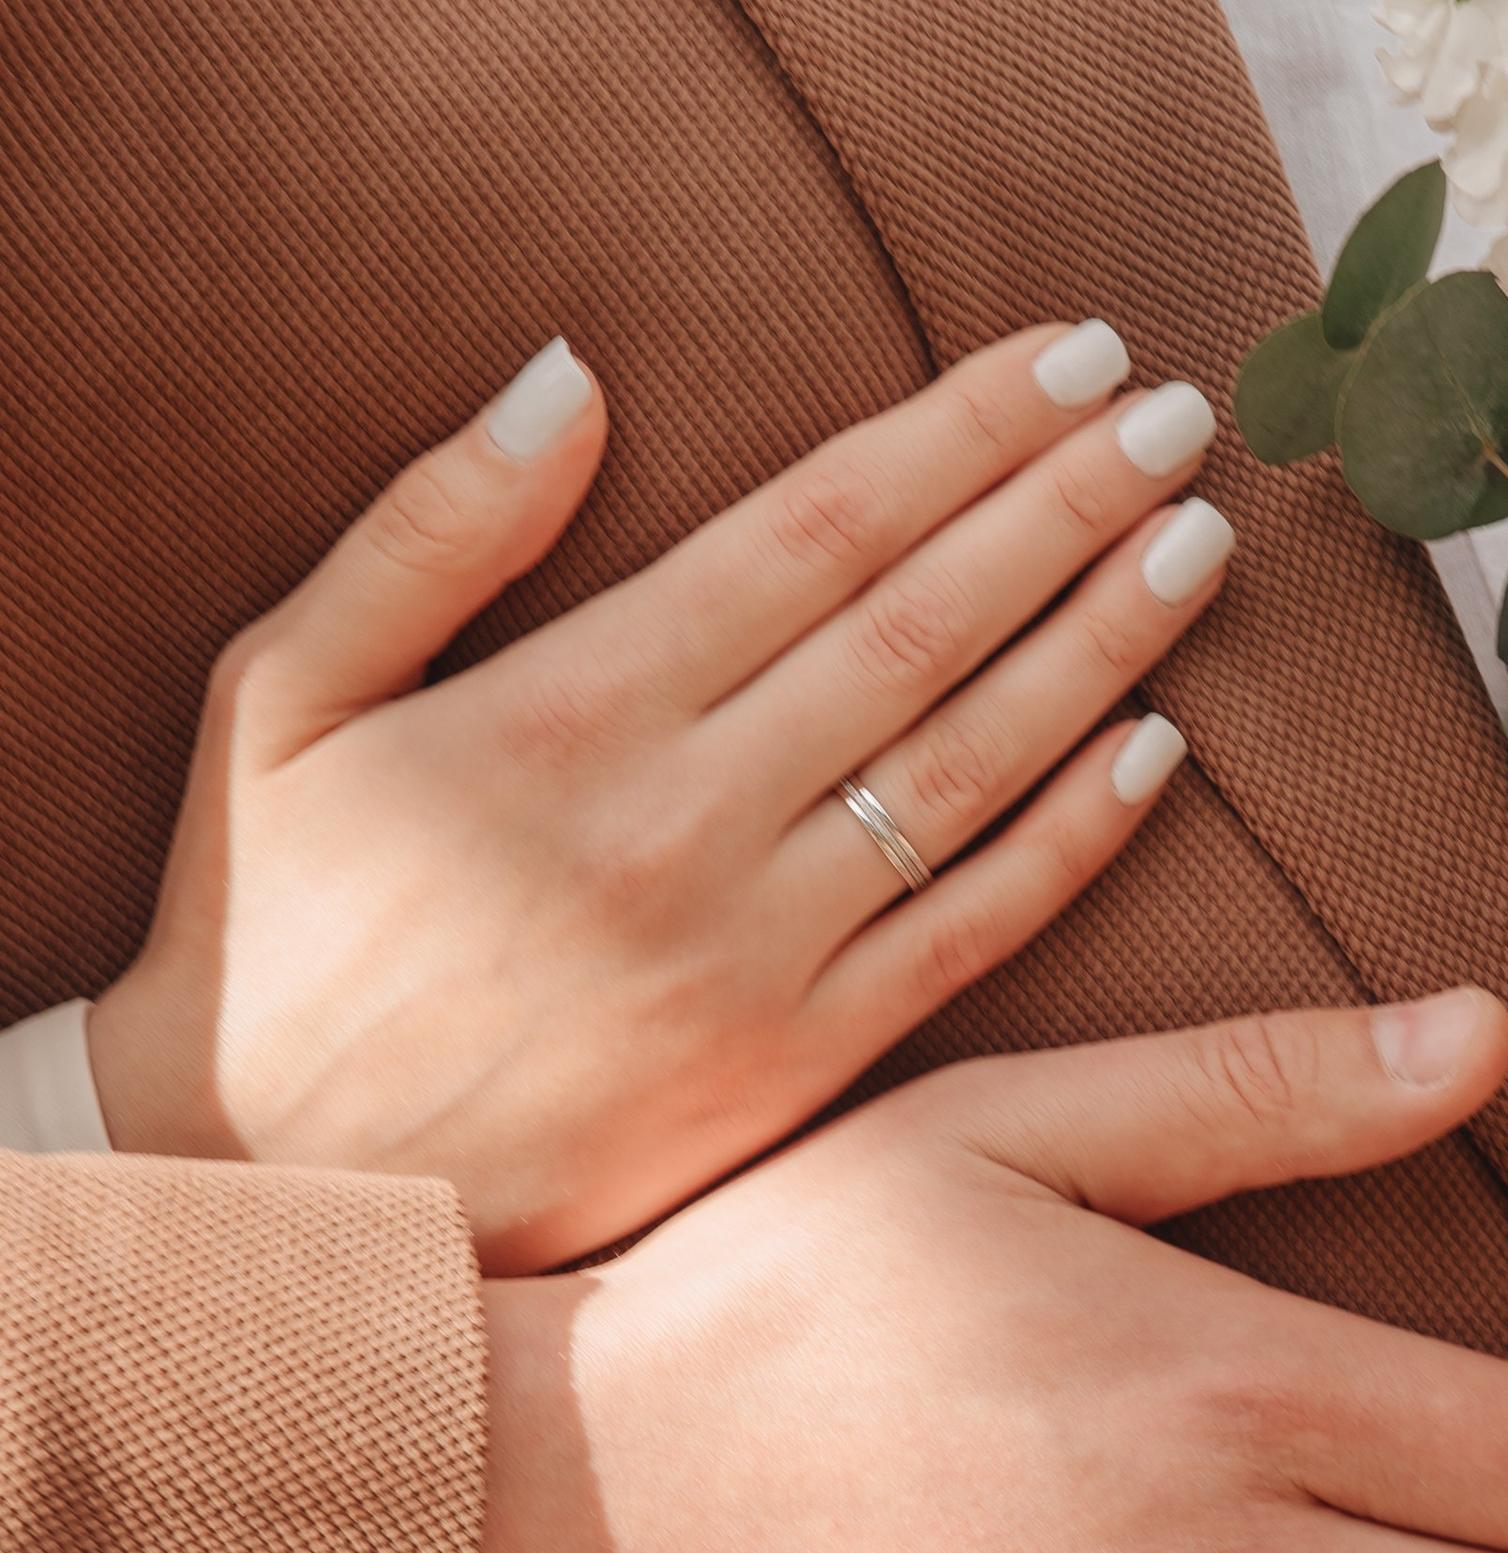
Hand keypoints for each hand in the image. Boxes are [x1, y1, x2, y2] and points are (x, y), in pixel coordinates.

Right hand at [87, 322, 1221, 1268]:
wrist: (274, 1197)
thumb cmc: (268, 928)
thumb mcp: (282, 702)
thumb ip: (427, 534)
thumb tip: (567, 374)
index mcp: (567, 710)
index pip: (815, 529)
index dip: (959, 432)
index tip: (1067, 355)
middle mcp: (682, 823)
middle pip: (921, 625)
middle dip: (1064, 506)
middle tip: (1175, 412)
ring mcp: (754, 953)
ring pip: (969, 766)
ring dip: (1100, 642)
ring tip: (1194, 538)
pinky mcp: (793, 1067)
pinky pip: (967, 932)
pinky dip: (1071, 839)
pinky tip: (1156, 745)